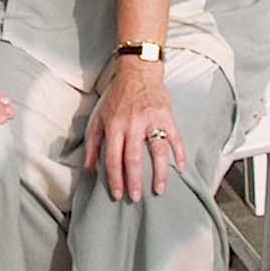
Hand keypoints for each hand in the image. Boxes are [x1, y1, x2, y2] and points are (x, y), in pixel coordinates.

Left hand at [83, 61, 186, 202]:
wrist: (137, 72)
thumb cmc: (117, 96)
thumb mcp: (99, 116)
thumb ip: (93, 143)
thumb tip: (88, 168)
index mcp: (114, 126)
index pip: (113, 158)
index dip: (115, 179)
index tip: (118, 194)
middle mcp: (132, 124)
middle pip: (133, 159)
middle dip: (134, 181)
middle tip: (136, 198)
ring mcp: (151, 120)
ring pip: (157, 151)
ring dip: (159, 173)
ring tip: (159, 190)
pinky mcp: (166, 116)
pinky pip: (175, 138)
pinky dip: (179, 154)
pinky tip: (181, 169)